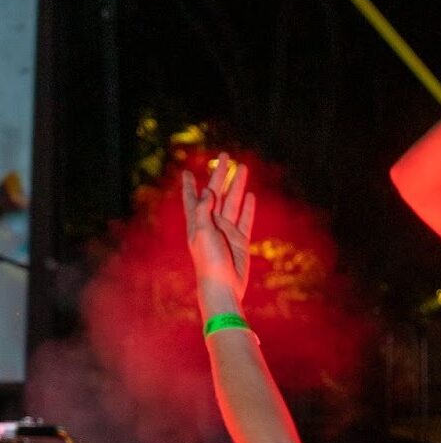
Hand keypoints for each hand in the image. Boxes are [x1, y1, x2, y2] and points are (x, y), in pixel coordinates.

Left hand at [181, 151, 255, 301]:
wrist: (223, 286)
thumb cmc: (209, 260)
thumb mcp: (202, 232)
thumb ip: (204, 209)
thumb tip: (209, 191)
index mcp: (197, 222)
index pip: (192, 199)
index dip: (190, 185)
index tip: (187, 172)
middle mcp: (212, 224)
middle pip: (216, 193)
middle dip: (220, 175)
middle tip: (225, 156)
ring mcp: (227, 231)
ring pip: (233, 202)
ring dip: (237, 185)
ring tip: (242, 168)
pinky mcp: (240, 240)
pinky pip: (245, 219)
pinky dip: (248, 207)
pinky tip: (250, 195)